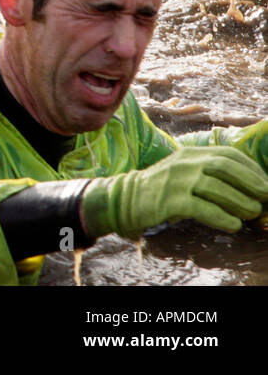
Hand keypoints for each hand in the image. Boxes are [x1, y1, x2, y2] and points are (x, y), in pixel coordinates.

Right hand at [82, 145, 267, 237]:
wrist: (125, 199)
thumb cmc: (162, 189)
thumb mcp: (184, 173)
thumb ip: (208, 175)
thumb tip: (248, 189)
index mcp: (190, 153)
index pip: (227, 154)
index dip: (250, 168)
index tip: (264, 183)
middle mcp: (184, 162)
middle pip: (224, 167)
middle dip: (251, 182)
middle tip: (265, 196)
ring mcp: (176, 180)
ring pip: (216, 188)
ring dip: (240, 202)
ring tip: (251, 213)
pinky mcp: (170, 200)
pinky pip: (202, 208)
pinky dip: (222, 217)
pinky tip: (232, 224)